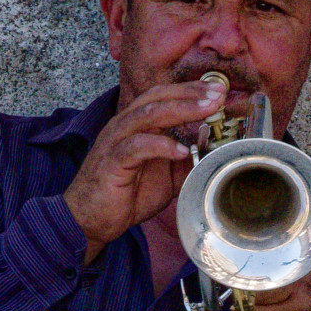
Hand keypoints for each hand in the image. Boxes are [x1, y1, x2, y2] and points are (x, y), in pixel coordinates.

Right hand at [62, 82, 224, 259]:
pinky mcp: (112, 161)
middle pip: (157, 97)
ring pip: (148, 114)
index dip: (191, 91)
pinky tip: (181, 150)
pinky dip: (161, 145)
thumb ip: (185, 162)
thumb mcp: (166, 178)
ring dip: (180, 110)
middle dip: (190, 94)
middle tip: (218, 94)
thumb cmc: (125, 194)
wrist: (92, 219)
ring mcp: (116, 141)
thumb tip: (210, 152)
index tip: (218, 92)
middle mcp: (124, 125)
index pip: (163, 96)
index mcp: (135, 124)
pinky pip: (137, 146)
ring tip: (206, 111)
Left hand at [235, 258, 310, 310]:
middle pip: (250, 302)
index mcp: (305, 281)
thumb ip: (295, 251)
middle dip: (240, 297)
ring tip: (247, 306)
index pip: (261, 280)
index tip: (241, 276)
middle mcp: (300, 305)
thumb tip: (266, 234)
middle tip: (240, 291)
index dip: (246, 279)